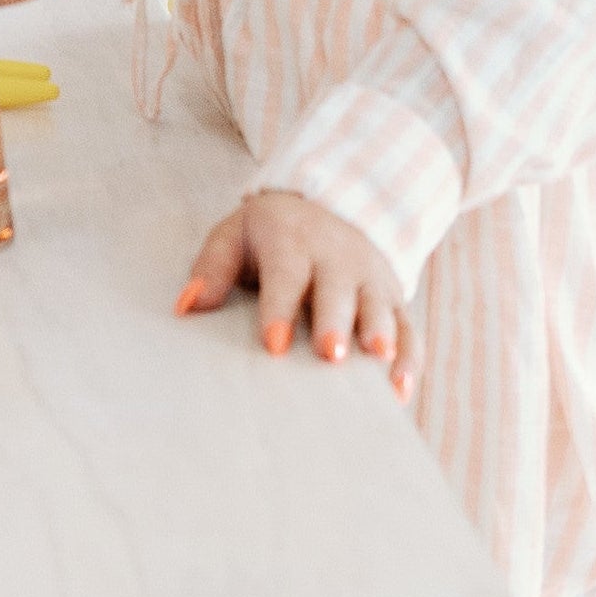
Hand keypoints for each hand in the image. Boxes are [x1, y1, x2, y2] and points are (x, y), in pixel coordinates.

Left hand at [177, 189, 415, 397]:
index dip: (280, 309)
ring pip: (381, 310)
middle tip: (330, 355)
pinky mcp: (394, 298)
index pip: (287, 275)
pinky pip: (409, 330)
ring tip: (380, 368)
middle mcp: (339, 259)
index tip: (273, 344)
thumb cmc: (272, 233)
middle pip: (340, 293)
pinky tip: (399, 391)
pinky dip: (409, 360)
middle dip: (336, 323)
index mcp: (294, 242)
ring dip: (382, 338)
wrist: (332, 205)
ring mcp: (371, 279)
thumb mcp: (236, 234)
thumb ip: (212, 268)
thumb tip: (187, 307)